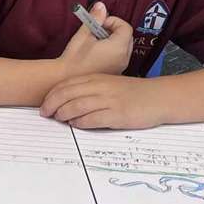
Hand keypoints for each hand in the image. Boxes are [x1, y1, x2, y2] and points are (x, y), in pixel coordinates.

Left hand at [39, 74, 167, 128]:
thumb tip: (69, 101)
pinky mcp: (117, 115)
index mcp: (97, 79)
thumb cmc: (133, 92)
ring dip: (63, 114)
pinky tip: (75, 125)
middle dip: (51, 105)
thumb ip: (91, 89)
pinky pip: (92, 119)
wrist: (159, 97)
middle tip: (45, 114)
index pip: (66, 85)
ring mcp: (109, 101)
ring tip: (58, 119)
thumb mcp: (110, 84)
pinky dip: (80, 122)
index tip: (43, 104)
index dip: (51, 95)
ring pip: (76, 106)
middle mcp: (100, 87)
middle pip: (67, 94)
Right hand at [58, 1, 133, 77]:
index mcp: (118, 47)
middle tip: (97, 32)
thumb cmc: (74, 58)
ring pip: (124, 47)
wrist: (66, 80)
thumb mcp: (83, 35)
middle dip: (114, 30)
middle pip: (127, 37)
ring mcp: (121, 67)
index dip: (113, 21)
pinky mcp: (115, 72)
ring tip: (95, 43)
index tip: (99, 24)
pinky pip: (120, 57)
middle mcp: (124, 58)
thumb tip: (101, 6)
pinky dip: (112, 51)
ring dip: (113, 40)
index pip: (125, 27)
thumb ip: (95, 19)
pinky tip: (96, 53)